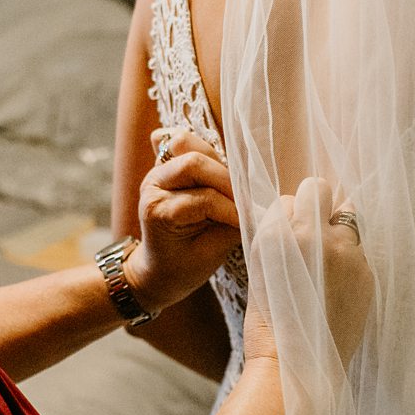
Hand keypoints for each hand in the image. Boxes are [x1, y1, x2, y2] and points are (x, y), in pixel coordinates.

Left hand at [124, 128, 241, 314]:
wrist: (159, 270)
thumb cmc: (184, 267)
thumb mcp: (211, 254)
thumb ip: (234, 226)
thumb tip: (262, 208)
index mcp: (158, 212)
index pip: (204, 199)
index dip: (232, 209)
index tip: (248, 221)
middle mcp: (153, 186)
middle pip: (193, 162)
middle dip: (227, 179)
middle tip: (245, 201)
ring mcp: (157, 172)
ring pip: (187, 144)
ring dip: (217, 162)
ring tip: (233, 186)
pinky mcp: (165, 165)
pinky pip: (182, 143)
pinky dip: (202, 149)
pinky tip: (216, 167)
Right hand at [242, 178, 372, 368]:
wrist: (296, 368)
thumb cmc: (269, 325)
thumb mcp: (259, 272)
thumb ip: (276, 236)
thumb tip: (292, 212)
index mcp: (278, 235)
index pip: (290, 197)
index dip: (290, 213)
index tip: (289, 230)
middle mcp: (313, 236)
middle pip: (321, 191)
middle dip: (317, 207)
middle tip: (313, 235)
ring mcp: (344, 253)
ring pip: (347, 218)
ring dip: (337, 233)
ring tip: (327, 267)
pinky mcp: (365, 273)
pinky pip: (359, 251)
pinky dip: (349, 262)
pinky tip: (337, 289)